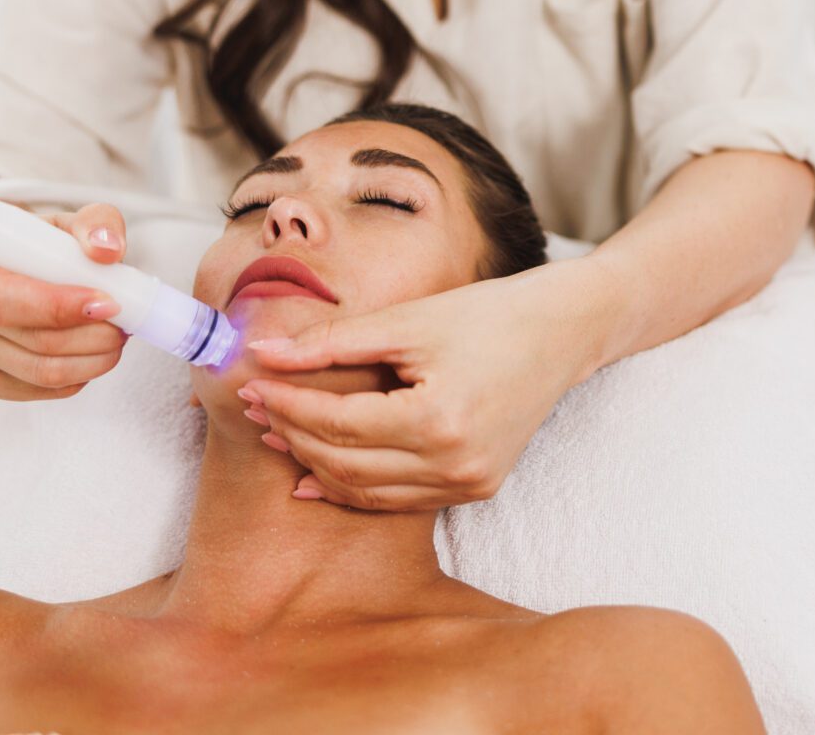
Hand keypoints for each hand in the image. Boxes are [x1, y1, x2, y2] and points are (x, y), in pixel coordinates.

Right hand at [0, 203, 129, 400]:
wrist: (12, 269)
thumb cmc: (45, 247)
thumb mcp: (72, 223)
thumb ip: (96, 225)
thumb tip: (107, 248)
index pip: (9, 300)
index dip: (62, 308)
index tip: (109, 304)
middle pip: (33, 342)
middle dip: (92, 338)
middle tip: (124, 327)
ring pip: (40, 372)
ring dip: (92, 362)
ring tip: (115, 340)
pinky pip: (36, 390)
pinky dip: (75, 379)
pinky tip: (90, 357)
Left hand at [241, 257, 621, 510]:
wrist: (563, 332)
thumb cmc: (487, 314)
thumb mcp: (409, 319)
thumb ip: (332, 342)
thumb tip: (261, 353)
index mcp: (438, 419)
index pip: (338, 422)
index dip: (287, 404)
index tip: (251, 384)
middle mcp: (454, 463)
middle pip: (345, 462)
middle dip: (292, 434)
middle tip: (254, 408)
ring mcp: (468, 483)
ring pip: (366, 491)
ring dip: (315, 465)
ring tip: (276, 434)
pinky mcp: (475, 488)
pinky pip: (397, 499)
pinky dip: (354, 487)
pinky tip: (316, 473)